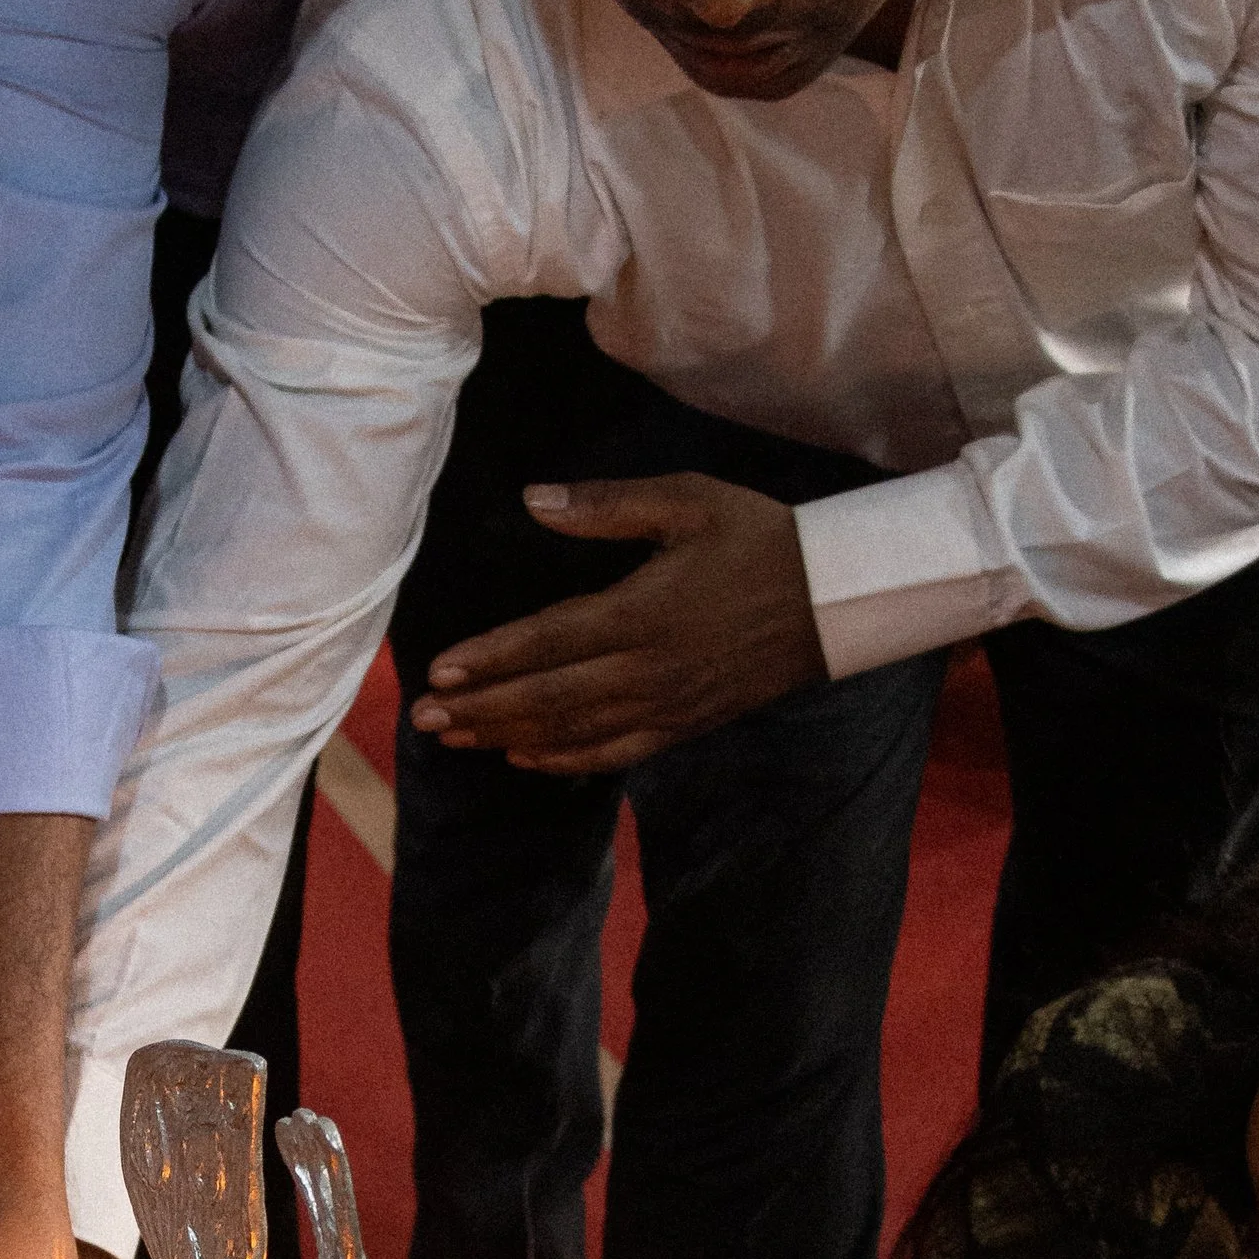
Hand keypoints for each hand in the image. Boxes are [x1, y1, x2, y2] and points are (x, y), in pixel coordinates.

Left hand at [409, 474, 823, 774]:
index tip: (438, 672)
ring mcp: (668, 704)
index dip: (489, 660)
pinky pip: (616, 752)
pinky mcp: (686, 723)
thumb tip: (534, 500)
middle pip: (548, 697)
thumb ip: (607, 506)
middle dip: (481, 709)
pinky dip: (565, 759)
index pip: (548, 641)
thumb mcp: (688, 501)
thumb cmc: (758, 539)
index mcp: (643, 612)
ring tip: (456, 738)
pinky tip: (525, 756)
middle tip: (423, 719)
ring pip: (574, 730)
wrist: (835, 598)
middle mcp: (649, 668)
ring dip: (509, 735)